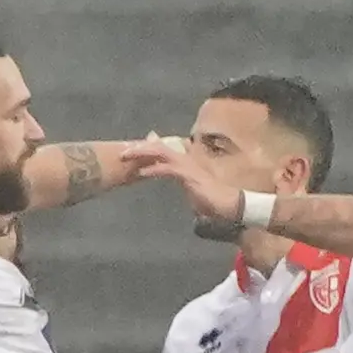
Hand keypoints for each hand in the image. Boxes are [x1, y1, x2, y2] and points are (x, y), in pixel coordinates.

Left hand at [124, 133, 245, 230]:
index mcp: (185, 161)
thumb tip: (168, 176)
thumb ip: (179, 180)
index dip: (146, 148)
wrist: (229, 206)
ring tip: (126, 156)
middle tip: (122, 152)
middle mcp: (186, 159)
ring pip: (161, 152)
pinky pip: (167, 169)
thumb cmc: (212, 200)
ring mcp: (188, 166)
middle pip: (158, 146)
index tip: (130, 151)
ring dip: (142, 153)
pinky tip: (141, 172)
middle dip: (139, 147)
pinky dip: (153, 169)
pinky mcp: (189, 175)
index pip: (162, 148)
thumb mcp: (190, 188)